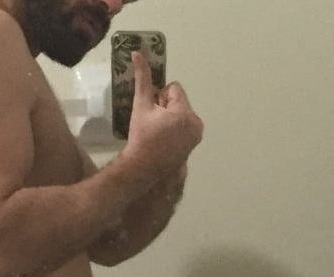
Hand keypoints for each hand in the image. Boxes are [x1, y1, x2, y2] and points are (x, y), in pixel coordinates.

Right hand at [123, 52, 203, 186]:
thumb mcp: (140, 106)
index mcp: (185, 111)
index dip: (159, 98)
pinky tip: (163, 141)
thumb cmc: (140, 136)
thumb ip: (142, 79)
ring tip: (157, 134)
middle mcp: (196, 122)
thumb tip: (138, 53)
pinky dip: (175, 131)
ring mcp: (196, 136)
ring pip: (182, 115)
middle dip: (166, 109)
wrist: (141, 167)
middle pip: (180, 102)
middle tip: (152, 124)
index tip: (151, 113)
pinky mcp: (193, 146)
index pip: (174, 89)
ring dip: (170, 119)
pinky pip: (185, 128)